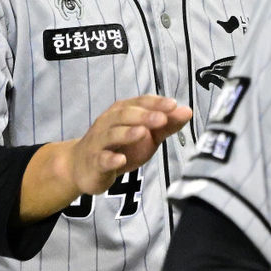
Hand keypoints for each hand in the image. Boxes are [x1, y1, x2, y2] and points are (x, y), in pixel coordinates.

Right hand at [67, 95, 192, 196]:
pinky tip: (120, 160)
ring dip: (127, 133)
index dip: (156, 103)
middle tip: (162, 118)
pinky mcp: (94, 162)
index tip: (173, 104)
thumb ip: (166, 124)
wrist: (84, 167)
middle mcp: (109, 123)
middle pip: (125, 115)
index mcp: (123, 112)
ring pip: (111, 134)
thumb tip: (187, 111)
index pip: (140, 103)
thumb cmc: (120, 147)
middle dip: (144, 116)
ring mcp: (99, 142)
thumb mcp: (146, 135)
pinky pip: (101, 159)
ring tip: (142, 132)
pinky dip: (110, 159)